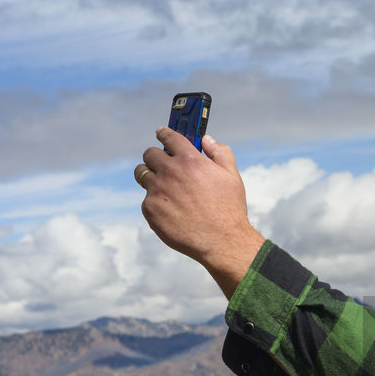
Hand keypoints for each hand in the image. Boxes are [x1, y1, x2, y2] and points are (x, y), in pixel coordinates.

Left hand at [137, 127, 264, 297]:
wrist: (221, 241)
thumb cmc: (229, 209)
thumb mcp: (232, 177)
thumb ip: (220, 152)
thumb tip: (206, 139)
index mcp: (190, 160)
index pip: (169, 137)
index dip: (164, 133)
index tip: (161, 133)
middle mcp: (170, 172)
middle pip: (149, 154)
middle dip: (156, 156)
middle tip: (163, 165)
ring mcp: (157, 191)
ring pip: (142, 174)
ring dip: (150, 176)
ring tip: (162, 187)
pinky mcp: (150, 210)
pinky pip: (146, 199)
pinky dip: (156, 202)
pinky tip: (172, 211)